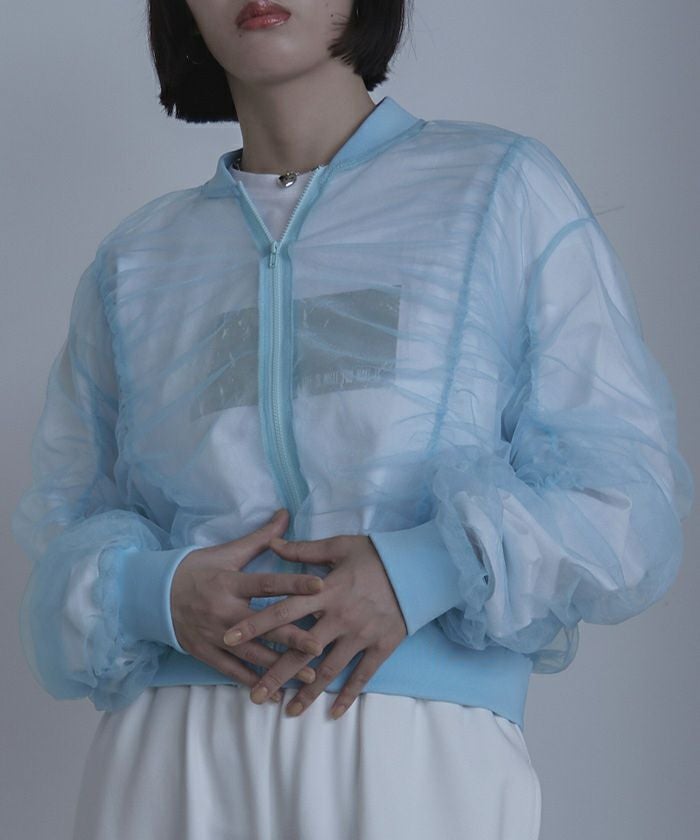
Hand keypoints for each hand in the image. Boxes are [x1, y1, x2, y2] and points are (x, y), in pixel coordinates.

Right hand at [170, 509, 325, 701]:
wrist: (153, 595)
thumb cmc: (196, 570)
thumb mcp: (226, 553)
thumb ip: (259, 537)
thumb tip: (285, 513)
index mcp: (231, 583)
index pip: (267, 583)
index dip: (294, 583)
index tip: (320, 586)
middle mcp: (224, 611)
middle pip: (265, 625)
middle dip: (294, 637)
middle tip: (320, 645)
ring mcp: (215, 636)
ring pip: (253, 654)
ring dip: (281, 666)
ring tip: (309, 675)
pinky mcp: (206, 654)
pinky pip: (233, 671)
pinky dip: (254, 681)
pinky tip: (275, 691)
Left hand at [221, 533, 407, 718]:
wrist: (419, 567)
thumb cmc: (376, 554)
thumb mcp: (339, 545)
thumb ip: (304, 550)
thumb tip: (273, 544)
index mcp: (326, 591)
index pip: (284, 610)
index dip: (256, 625)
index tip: (230, 638)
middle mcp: (340, 617)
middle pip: (301, 650)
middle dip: (276, 673)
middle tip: (254, 695)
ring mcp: (361, 635)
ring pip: (329, 669)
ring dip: (308, 692)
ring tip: (287, 711)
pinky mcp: (381, 646)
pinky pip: (363, 675)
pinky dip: (348, 695)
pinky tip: (333, 713)